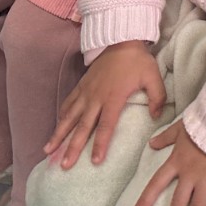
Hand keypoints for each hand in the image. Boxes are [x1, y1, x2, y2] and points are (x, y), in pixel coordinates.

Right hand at [45, 41, 166, 170]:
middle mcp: (96, 98)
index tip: (94, 161)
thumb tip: (157, 116)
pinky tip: (55, 128)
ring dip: (59, 134)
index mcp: (114, 98)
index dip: (100, 144)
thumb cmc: (138, 61)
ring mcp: (86, 92)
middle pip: (83, 127)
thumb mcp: (153, 76)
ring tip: (48, 150)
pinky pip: (68, 103)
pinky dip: (61, 116)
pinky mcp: (81, 86)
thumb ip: (157, 97)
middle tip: (64, 165)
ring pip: (70, 117)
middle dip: (73, 147)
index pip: (106, 126)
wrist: (121, 40)